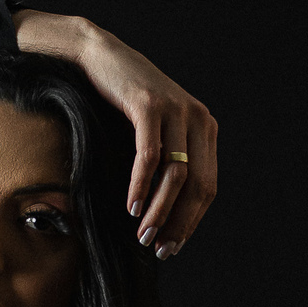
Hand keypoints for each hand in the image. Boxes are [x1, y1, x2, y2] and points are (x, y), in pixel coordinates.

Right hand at [11, 10, 217, 257]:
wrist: (100, 57)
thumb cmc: (124, 102)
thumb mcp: (157, 134)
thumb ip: (169, 164)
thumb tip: (167, 216)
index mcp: (205, 128)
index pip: (207, 188)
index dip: (191, 222)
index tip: (172, 247)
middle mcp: (197, 118)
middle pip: (197, 186)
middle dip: (178, 223)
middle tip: (158, 248)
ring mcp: (175, 110)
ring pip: (175, 176)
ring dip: (159, 211)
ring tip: (142, 235)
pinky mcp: (149, 105)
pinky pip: (149, 156)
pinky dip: (141, 186)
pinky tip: (132, 207)